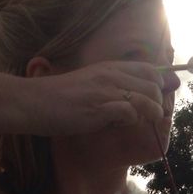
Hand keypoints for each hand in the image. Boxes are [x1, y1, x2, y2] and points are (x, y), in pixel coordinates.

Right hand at [24, 60, 169, 136]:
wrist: (33, 102)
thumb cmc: (60, 97)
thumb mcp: (90, 82)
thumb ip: (112, 84)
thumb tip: (133, 95)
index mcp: (111, 67)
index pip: (150, 70)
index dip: (159, 85)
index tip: (156, 100)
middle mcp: (111, 75)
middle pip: (154, 86)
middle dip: (158, 103)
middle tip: (149, 116)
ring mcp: (106, 90)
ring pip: (147, 99)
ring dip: (148, 114)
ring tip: (138, 122)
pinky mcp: (98, 107)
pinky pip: (130, 113)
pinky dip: (130, 122)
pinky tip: (119, 125)